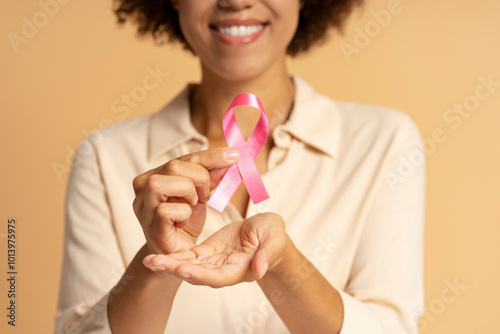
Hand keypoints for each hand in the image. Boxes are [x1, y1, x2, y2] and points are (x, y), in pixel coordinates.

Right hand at [132, 148, 239, 254]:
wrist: (177, 252)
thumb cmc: (184, 219)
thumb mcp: (201, 193)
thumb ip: (212, 175)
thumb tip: (231, 156)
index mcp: (155, 172)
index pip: (185, 158)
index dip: (211, 156)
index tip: (234, 155)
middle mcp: (143, 185)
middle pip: (173, 166)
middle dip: (199, 178)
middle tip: (204, 193)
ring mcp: (143, 207)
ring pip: (161, 184)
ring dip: (186, 193)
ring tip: (192, 204)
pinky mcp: (150, 226)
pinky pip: (165, 211)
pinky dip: (183, 213)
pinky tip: (184, 219)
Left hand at [142, 213, 287, 287]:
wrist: (268, 233)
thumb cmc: (274, 236)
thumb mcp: (275, 240)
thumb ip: (268, 255)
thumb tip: (260, 271)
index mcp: (239, 269)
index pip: (218, 276)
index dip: (201, 274)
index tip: (183, 269)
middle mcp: (223, 271)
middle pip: (196, 274)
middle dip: (175, 270)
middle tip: (155, 263)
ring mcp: (213, 263)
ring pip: (188, 266)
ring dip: (169, 264)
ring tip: (149, 260)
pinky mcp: (207, 253)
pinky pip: (188, 256)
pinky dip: (174, 256)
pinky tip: (157, 254)